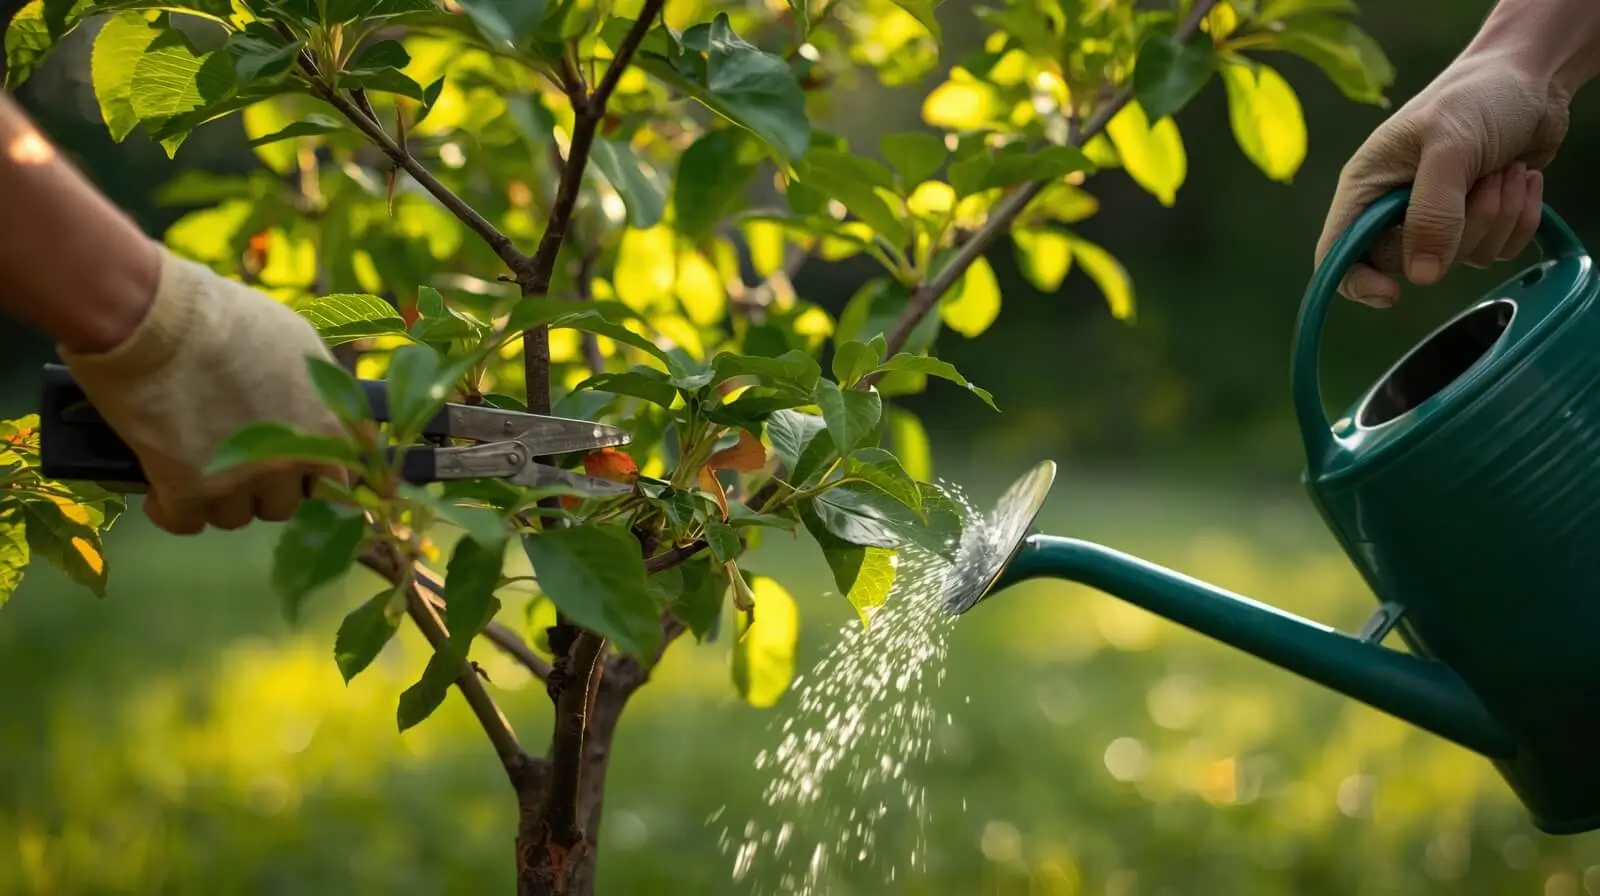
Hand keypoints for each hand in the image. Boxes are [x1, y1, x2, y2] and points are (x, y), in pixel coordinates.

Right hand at [58, 242, 345, 534]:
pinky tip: (159, 492)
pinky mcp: (189, 489)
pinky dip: (170, 511)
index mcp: (328, 425)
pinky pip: (185, 522)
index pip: (340, 481)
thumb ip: (314, 389)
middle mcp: (294, 458)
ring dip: (216, 498)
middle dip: (260, 488)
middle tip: (234, 464)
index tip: (292, 476)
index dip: (311, 480)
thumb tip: (314, 411)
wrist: (156, 316)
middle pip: (283, 503)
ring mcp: (243, 478)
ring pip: (235, 516)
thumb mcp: (296, 342)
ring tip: (193, 468)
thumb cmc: (221, 314)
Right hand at [1314, 49, 1572, 306]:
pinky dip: (1518, 220)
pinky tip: (1520, 181)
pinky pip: (1495, 251)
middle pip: (1411, 263)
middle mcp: (1395, 208)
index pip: (1339, 253)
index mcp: (1367, 187)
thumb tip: (1422, 276)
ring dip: (1496, 217)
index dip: (1355, 280)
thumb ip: (1433, 212)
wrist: (1531, 76)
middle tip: (1482, 183)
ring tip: (1503, 170)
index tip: (1391, 293)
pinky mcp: (1476, 220)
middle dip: (1459, 230)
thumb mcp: (1449, 147)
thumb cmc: (1476, 96)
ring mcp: (1438, 217)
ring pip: (1461, 259)